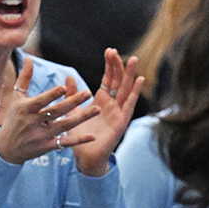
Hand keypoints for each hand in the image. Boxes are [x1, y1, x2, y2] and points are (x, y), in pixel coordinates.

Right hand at [0, 59, 99, 164]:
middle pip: (56, 111)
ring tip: (97, 109)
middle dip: (73, 102)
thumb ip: (24, 78)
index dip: (52, 95)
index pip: (41, 101)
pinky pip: (65, 143)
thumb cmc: (13, 119)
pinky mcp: (47, 147)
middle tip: (88, 93)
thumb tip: (29, 58)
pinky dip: (79, 140)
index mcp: (26, 108)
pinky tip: (92, 136)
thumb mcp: (16, 98)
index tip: (64, 87)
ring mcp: (41, 135)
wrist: (7, 149)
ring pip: (64, 126)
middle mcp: (34, 122)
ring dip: (82, 118)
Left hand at [68, 49, 144, 177]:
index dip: (110, 65)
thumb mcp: (73, 111)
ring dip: (131, 75)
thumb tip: (68, 76)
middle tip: (116, 51)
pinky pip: (129, 105)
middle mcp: (112, 104)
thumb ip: (72, 95)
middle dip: (118, 65)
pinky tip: (140, 80)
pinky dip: (135, 93)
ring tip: (134, 60)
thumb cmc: (80, 136)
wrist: (84, 156)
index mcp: (101, 100)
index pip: (108, 78)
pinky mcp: (122, 122)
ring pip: (126, 90)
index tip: (109, 51)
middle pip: (118, 80)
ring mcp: (118, 112)